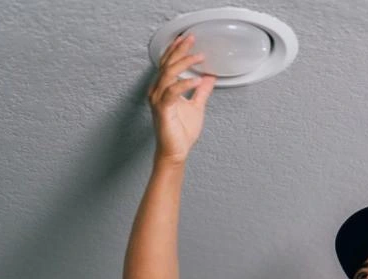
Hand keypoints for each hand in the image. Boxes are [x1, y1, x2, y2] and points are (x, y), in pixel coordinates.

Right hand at [147, 33, 216, 164]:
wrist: (175, 152)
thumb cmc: (181, 133)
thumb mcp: (196, 107)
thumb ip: (202, 91)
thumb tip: (210, 77)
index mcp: (164, 88)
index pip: (168, 63)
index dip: (177, 49)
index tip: (188, 38)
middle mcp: (158, 91)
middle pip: (167, 63)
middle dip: (180, 49)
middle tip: (192, 38)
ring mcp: (158, 99)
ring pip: (168, 73)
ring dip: (184, 63)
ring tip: (198, 57)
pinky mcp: (162, 109)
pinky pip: (172, 92)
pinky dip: (185, 84)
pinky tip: (197, 80)